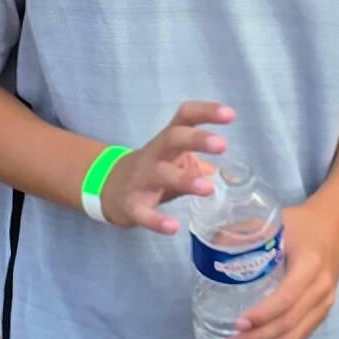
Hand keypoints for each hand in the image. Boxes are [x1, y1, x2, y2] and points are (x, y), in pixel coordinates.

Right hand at [92, 102, 231, 232]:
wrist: (108, 186)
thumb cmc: (152, 170)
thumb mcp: (174, 160)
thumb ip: (199, 165)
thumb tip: (228, 175)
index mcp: (168, 141)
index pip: (185, 117)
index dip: (206, 112)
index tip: (230, 115)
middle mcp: (154, 154)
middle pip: (173, 138)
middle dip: (197, 139)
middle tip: (222, 145)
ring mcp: (141, 179)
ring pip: (161, 174)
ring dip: (184, 179)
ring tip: (208, 188)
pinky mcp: (131, 204)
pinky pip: (143, 212)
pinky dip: (156, 220)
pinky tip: (173, 227)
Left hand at [219, 171, 338, 338]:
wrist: (336, 225)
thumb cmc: (301, 223)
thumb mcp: (276, 222)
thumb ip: (246, 233)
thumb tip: (209, 249)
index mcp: (310, 264)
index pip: (287, 297)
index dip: (263, 314)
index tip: (238, 325)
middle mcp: (321, 288)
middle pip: (290, 324)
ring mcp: (325, 302)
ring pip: (298, 337)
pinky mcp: (323, 311)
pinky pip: (302, 337)